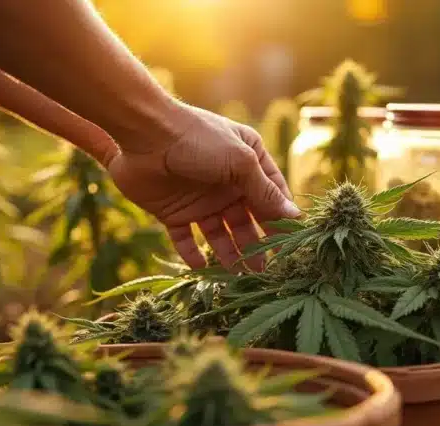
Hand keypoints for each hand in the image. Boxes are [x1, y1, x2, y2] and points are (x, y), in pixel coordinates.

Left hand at [105, 103, 298, 270]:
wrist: (145, 135)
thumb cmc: (199, 140)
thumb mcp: (240, 162)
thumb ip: (265, 192)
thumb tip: (295, 216)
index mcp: (248, 163)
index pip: (272, 196)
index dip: (281, 220)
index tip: (291, 246)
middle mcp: (226, 183)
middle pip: (247, 220)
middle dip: (257, 245)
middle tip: (266, 272)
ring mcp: (201, 199)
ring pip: (220, 234)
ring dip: (230, 254)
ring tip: (239, 275)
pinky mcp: (174, 212)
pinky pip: (186, 239)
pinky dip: (193, 255)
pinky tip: (203, 268)